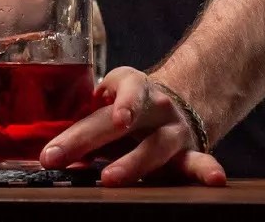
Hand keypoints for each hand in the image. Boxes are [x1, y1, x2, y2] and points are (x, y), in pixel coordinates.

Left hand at [38, 67, 226, 186]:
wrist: (177, 108)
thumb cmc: (130, 111)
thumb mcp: (108, 108)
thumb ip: (84, 128)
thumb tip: (50, 157)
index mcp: (127, 84)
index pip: (108, 94)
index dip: (97, 108)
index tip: (84, 124)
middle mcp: (152, 103)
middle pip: (117, 121)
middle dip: (85, 140)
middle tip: (57, 157)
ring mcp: (173, 128)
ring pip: (154, 145)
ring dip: (132, 162)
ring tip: (110, 178)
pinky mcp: (190, 152)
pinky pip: (197, 162)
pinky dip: (206, 169)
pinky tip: (215, 179)